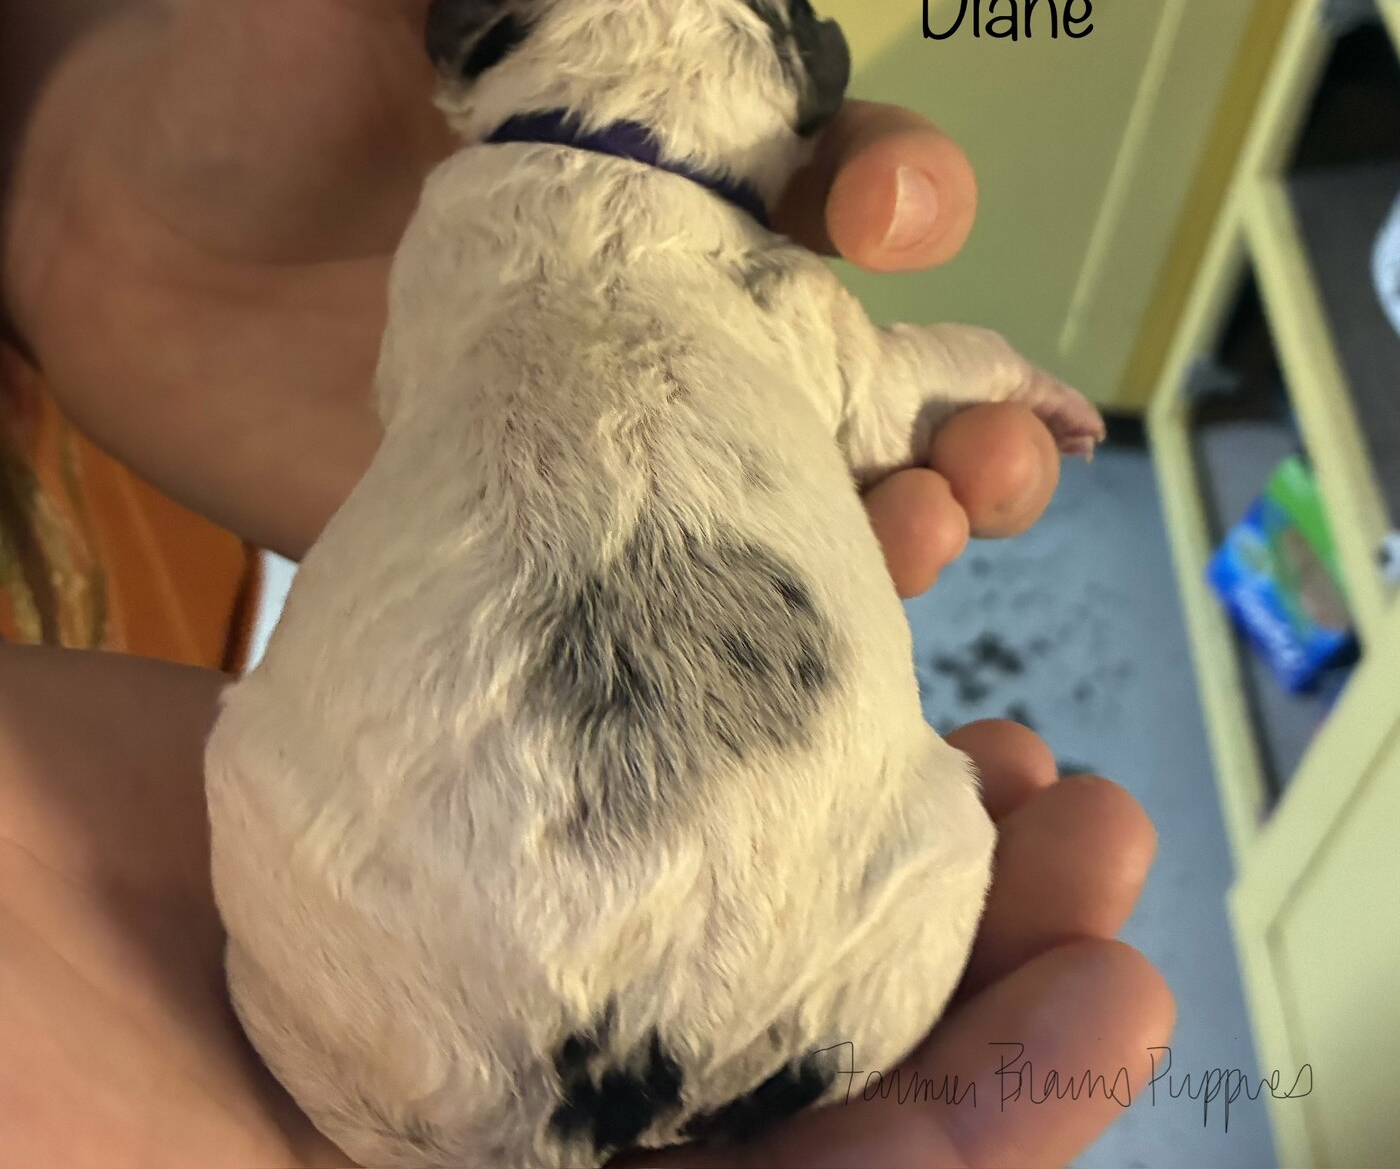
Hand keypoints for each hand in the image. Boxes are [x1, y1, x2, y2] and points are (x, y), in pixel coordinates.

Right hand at [0, 646, 1165, 1168]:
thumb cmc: (48, 1065)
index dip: (984, 1122)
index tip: (1106, 1001)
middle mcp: (562, 1096)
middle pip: (831, 1047)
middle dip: (988, 964)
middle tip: (1095, 837)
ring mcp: (534, 942)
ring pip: (776, 900)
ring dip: (913, 835)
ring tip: (1018, 760)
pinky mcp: (497, 812)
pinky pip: (673, 765)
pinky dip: (775, 715)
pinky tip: (864, 662)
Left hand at [4, 0, 1058, 574]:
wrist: (123, 255)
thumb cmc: (249, 84)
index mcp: (670, 171)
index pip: (833, 177)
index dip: (892, 189)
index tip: (877, 211)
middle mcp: (677, 310)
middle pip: (868, 363)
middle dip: (964, 401)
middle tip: (995, 447)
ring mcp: (624, 435)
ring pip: (804, 489)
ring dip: (904, 521)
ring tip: (937, 535)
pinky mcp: (552, 534)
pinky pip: (675, 584)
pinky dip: (747, 615)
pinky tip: (795, 638)